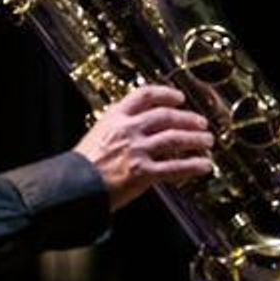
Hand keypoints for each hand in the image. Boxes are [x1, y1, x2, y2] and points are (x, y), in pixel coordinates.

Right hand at [72, 85, 214, 210]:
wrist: (71, 186)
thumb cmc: (80, 166)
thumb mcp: (97, 135)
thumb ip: (118, 130)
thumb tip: (138, 130)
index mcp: (114, 116)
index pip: (145, 95)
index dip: (166, 94)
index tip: (178, 97)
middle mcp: (128, 129)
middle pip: (166, 116)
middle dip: (188, 118)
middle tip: (201, 122)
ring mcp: (137, 150)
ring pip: (175, 138)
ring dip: (195, 139)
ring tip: (207, 141)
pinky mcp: (143, 172)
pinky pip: (175, 166)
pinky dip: (193, 165)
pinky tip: (204, 166)